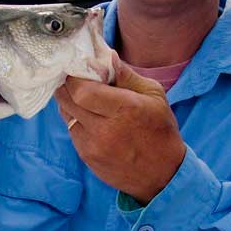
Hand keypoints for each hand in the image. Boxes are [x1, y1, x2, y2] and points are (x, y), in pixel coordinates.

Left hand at [55, 53, 185, 204]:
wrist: (163, 174)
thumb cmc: (160, 130)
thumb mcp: (153, 95)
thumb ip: (126, 75)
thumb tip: (106, 56)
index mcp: (124, 109)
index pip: (82, 89)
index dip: (74, 76)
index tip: (77, 67)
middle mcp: (105, 129)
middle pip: (68, 99)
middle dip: (67, 85)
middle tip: (73, 77)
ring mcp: (93, 146)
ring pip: (66, 114)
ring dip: (69, 101)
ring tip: (80, 95)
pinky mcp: (87, 157)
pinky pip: (71, 130)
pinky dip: (74, 119)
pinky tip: (87, 116)